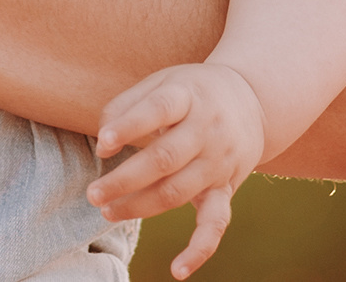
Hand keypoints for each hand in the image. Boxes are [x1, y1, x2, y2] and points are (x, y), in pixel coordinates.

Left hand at [88, 63, 265, 278]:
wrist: (252, 100)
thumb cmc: (191, 92)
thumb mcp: (162, 82)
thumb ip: (126, 106)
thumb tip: (103, 145)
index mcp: (188, 97)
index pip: (159, 109)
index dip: (130, 126)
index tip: (103, 142)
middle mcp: (207, 130)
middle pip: (165, 159)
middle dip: (125, 180)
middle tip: (93, 193)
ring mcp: (218, 162)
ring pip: (178, 192)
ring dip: (140, 206)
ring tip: (107, 210)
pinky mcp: (226, 188)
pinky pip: (216, 223)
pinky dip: (199, 249)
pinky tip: (177, 270)